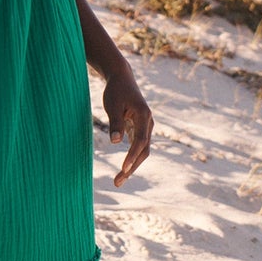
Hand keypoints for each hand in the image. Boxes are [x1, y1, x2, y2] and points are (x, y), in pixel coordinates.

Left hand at [102, 69, 152, 186]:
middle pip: (144, 150)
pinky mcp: (140, 129)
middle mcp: (149, 123)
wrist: (122, 78)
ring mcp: (146, 127)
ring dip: (132, 166)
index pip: (140, 140)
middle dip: (132, 167)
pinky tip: (123, 169)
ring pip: (142, 151)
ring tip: (118, 180)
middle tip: (117, 182)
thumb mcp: (112, 105)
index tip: (123, 168)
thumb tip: (116, 143)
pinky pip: (138, 147)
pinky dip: (131, 158)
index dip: (132, 156)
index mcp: (144, 115)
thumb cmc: (116, 90)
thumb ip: (115, 123)